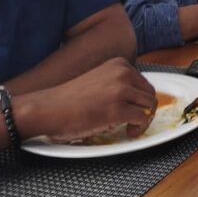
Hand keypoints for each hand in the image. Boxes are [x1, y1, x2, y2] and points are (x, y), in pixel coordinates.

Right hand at [23, 57, 155, 142]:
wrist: (47, 108)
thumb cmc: (68, 99)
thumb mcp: (99, 79)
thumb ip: (117, 83)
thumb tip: (137, 98)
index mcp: (119, 64)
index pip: (143, 82)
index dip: (141, 100)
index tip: (134, 110)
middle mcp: (123, 73)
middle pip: (150, 94)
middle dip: (146, 110)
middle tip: (135, 123)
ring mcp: (120, 90)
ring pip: (149, 106)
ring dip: (144, 120)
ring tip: (131, 128)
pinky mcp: (117, 109)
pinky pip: (142, 118)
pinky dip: (139, 128)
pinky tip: (129, 132)